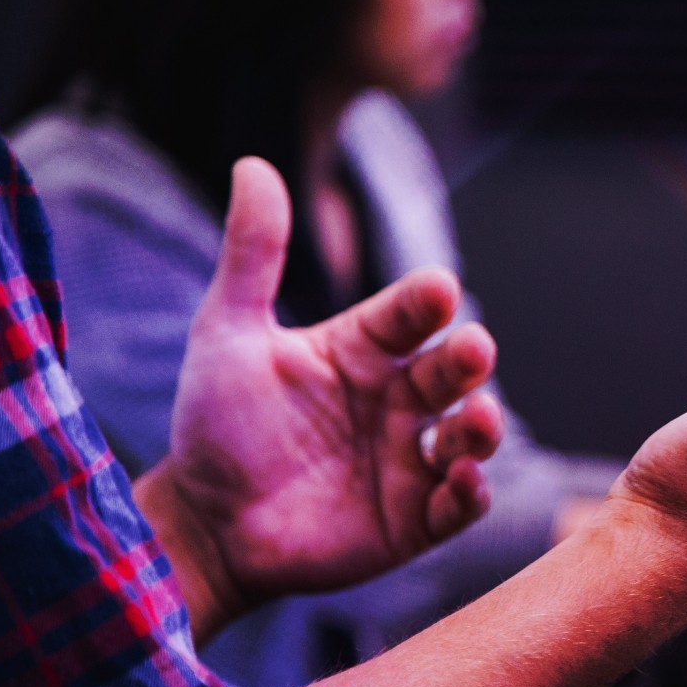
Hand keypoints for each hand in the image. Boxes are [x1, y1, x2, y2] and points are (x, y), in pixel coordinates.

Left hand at [136, 158, 504, 638]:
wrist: (203, 522)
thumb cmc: (216, 424)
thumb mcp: (227, 333)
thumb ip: (252, 255)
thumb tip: (253, 164)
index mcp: (363, 351)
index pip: (409, 315)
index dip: (425, 302)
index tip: (436, 288)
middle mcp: (397, 401)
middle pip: (451, 372)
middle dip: (468, 360)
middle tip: (472, 350)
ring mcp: (410, 460)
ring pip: (469, 436)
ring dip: (482, 427)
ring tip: (478, 421)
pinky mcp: (414, 520)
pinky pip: (458, 505)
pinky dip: (470, 493)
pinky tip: (462, 481)